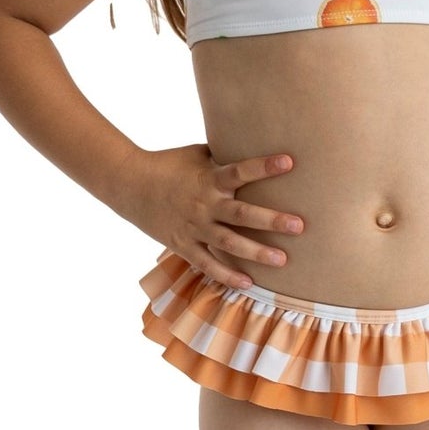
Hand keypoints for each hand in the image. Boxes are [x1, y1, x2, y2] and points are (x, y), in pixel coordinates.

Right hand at [122, 143, 304, 288]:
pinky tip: (249, 283)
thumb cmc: (169, 164)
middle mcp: (204, 204)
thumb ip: (225, 157)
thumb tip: (257, 145)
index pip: (240, 170)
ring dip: (256, 253)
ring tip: (282, 260)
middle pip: (241, 214)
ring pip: (229, 243)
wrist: (129, 184)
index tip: (289, 161)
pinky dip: (226, 275)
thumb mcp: (197, 154)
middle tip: (299, 226)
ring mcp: (194, 227)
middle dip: (271, 220)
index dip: (264, 166)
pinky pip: (207, 264)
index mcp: (209, 178)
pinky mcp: (183, 245)